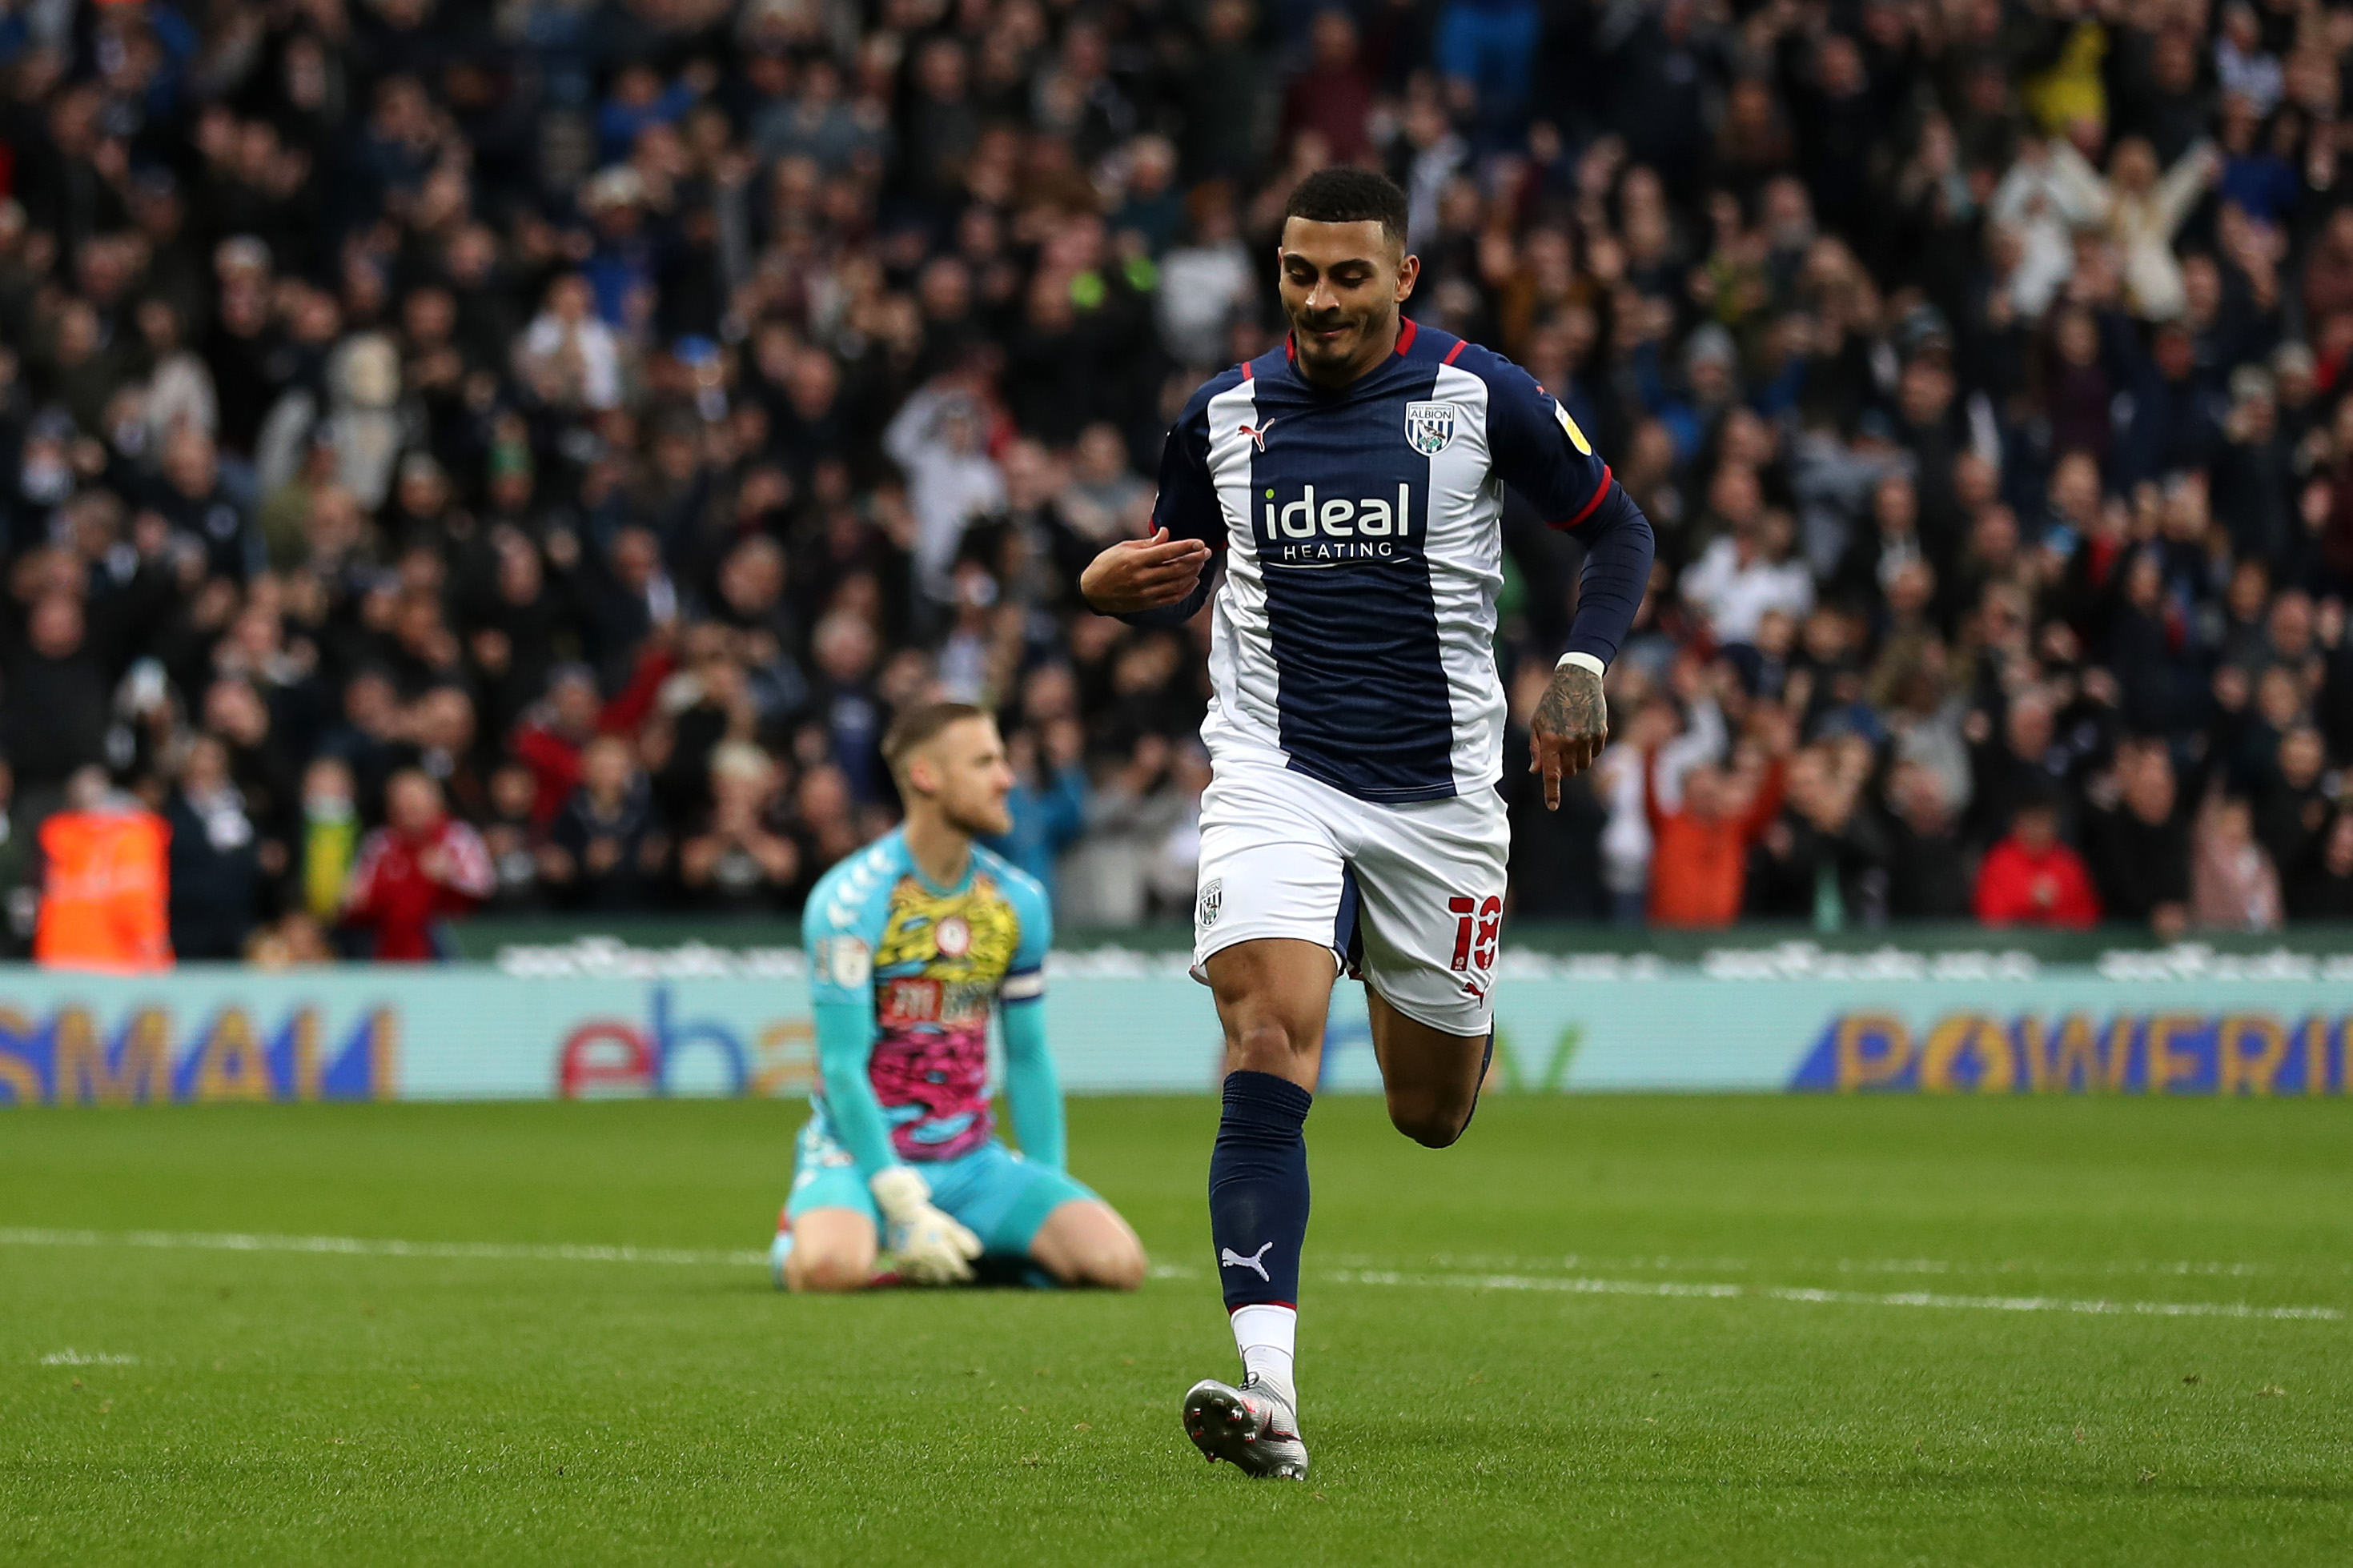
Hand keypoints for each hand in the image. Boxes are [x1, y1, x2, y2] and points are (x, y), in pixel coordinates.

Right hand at [869, 1166, 981, 1284]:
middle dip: (948, 1275)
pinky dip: (914, 1275)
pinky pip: (909, 1275)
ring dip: (931, 1277)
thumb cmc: (929, 1218)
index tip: (970, 1275)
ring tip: (936, 1274)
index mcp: (940, 1249)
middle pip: (941, 1276)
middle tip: (952, 1273)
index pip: (956, 1268)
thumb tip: (977, 1254)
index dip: (965, 1273)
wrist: (902, 1211)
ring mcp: (912, 1260)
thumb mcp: (948, 1225)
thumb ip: (963, 1240)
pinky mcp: (900, 1260)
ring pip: (925, 1278)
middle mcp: (927, 1257)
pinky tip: (918, 1273)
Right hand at [1079, 527, 1209, 614]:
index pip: (1167, 552)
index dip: (1186, 546)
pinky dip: (1185, 590)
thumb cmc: (1106, 564)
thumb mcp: (1123, 548)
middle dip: (1195, 559)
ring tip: (1199, 565)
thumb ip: (1148, 543)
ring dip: (1192, 574)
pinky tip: (1192, 582)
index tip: (1199, 542)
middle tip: (1205, 552)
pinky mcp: (1147, 603)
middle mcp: (1142, 577)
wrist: (1093, 591)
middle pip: (1176, 568)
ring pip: (1177, 583)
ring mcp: (1145, 592)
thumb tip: (1167, 534)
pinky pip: (1172, 598)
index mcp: (1135, 560)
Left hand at [1529, 660, 1607, 808]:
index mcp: (1551, 741)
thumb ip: (1536, 748)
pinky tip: (1583, 732)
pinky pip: (1595, 754)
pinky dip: (1589, 750)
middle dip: (1564, 768)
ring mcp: (1587, 738)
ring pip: (1583, 765)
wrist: (1577, 679)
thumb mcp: (1537, 723)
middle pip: (1570, 772)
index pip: (1551, 774)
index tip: (1552, 807)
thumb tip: (1535, 771)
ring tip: (1572, 739)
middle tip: (1560, 750)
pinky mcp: (1601, 733)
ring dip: (1577, 760)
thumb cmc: (1552, 702)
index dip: (1552, 792)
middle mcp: (1570, 742)